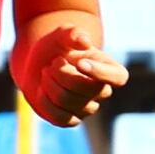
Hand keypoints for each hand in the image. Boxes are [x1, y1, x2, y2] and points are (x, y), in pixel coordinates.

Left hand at [14, 18, 129, 124]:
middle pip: (85, 89)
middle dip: (61, 73)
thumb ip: (73, 33)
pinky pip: (59, 118)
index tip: (80, 62)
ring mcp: (87, 108)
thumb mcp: (62, 34)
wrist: (36, 64)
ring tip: (46, 73)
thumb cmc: (56, 47)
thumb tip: (84, 41)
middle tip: (53, 63)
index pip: (118, 78)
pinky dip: (44, 101)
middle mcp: (102, 92)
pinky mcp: (70, 120)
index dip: (100, 72)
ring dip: (49, 84)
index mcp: (110, 70)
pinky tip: (42, 90)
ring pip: (67, 101)